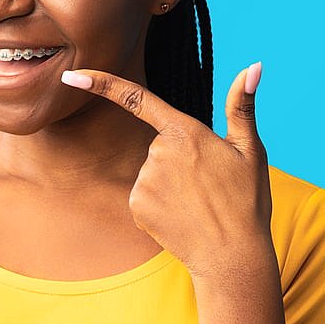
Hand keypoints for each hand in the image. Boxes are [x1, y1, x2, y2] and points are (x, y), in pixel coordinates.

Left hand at [60, 62, 273, 281]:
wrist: (233, 257)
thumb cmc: (246, 202)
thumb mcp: (250, 150)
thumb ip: (242, 106)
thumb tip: (254, 66)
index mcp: (185, 131)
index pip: (136, 98)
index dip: (101, 83)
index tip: (70, 75)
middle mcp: (158, 152)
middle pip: (159, 147)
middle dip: (180, 162)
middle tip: (208, 188)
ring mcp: (144, 179)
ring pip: (152, 173)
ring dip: (171, 186)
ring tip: (197, 205)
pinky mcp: (136, 204)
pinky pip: (144, 196)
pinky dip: (160, 206)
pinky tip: (181, 218)